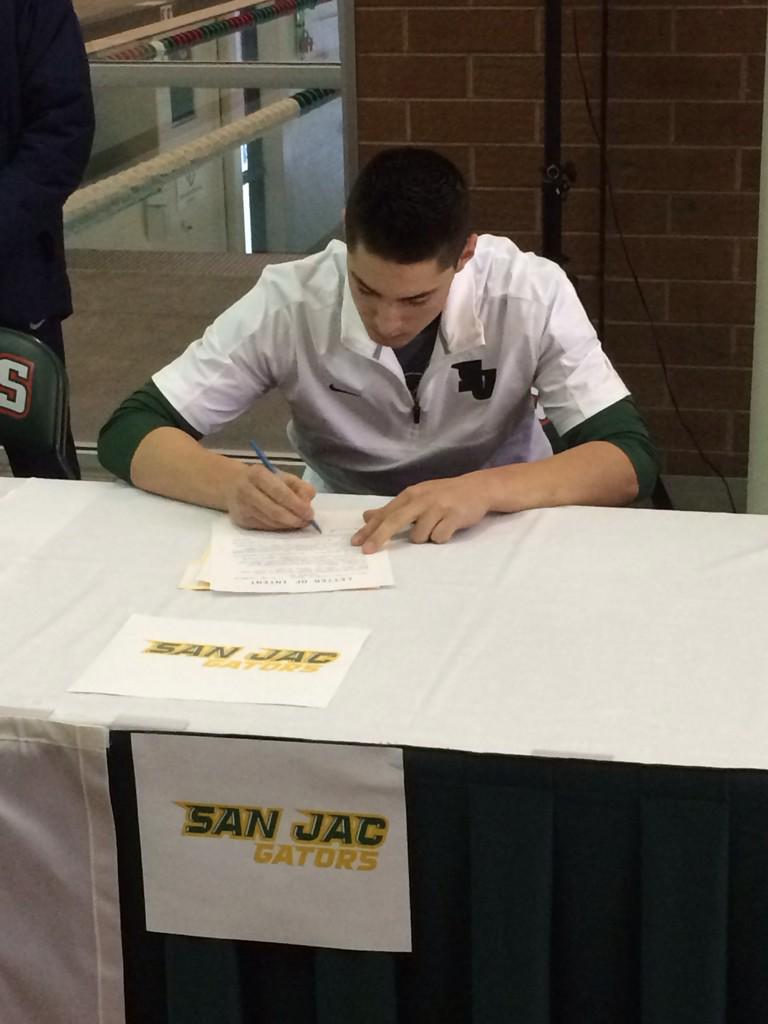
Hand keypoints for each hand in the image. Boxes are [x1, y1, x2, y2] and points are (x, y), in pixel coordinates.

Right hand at [226, 464, 316, 529]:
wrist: (231, 484)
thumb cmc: (262, 480)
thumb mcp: (281, 476)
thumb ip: (299, 486)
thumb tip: (307, 502)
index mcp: (257, 474)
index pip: (280, 492)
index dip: (296, 505)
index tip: (310, 513)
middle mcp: (247, 491)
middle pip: (274, 511)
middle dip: (294, 519)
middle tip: (307, 522)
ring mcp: (242, 507)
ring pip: (270, 522)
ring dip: (288, 525)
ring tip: (300, 523)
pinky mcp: (241, 521)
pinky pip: (265, 527)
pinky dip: (279, 527)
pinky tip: (286, 524)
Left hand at [351, 474, 491, 553]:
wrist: (478, 488)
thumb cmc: (443, 495)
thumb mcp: (417, 496)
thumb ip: (393, 509)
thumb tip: (366, 517)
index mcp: (411, 494)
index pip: (386, 513)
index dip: (370, 529)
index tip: (356, 542)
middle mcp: (422, 499)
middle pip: (395, 521)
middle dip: (379, 537)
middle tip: (367, 551)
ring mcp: (438, 507)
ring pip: (419, 535)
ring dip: (423, 537)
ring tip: (435, 527)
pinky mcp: (454, 517)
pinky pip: (439, 538)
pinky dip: (440, 537)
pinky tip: (447, 528)